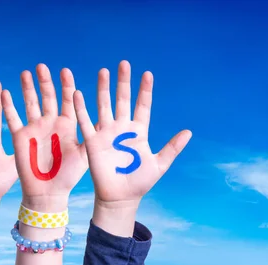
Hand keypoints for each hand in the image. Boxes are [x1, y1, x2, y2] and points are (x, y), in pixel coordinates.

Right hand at [1, 64, 87, 210]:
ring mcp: (34, 128)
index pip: (67, 99)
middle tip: (42, 66)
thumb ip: (90, 135)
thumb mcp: (84, 155)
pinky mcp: (20, 137)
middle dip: (45, 81)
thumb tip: (104, 117)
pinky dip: (8, 106)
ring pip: (30, 102)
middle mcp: (50, 123)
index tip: (65, 70)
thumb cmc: (68, 176)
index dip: (66, 85)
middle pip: (47, 96)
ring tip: (25, 73)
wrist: (47, 192)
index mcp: (67, 125)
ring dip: (27, 88)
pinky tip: (4, 93)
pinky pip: (12, 118)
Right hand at [73, 60, 191, 207]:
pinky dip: (81, 109)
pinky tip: (78, 94)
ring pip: (104, 106)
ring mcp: (106, 134)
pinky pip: (86, 122)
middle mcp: (122, 129)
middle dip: (123, 82)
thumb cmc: (139, 182)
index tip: (147, 74)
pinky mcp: (92, 142)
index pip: (142, 106)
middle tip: (123, 64)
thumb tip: (189, 132)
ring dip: (103, 89)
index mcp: (139, 132)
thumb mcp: (159, 164)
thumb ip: (172, 147)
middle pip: (122, 100)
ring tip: (103, 71)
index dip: (144, 91)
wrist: (120, 198)